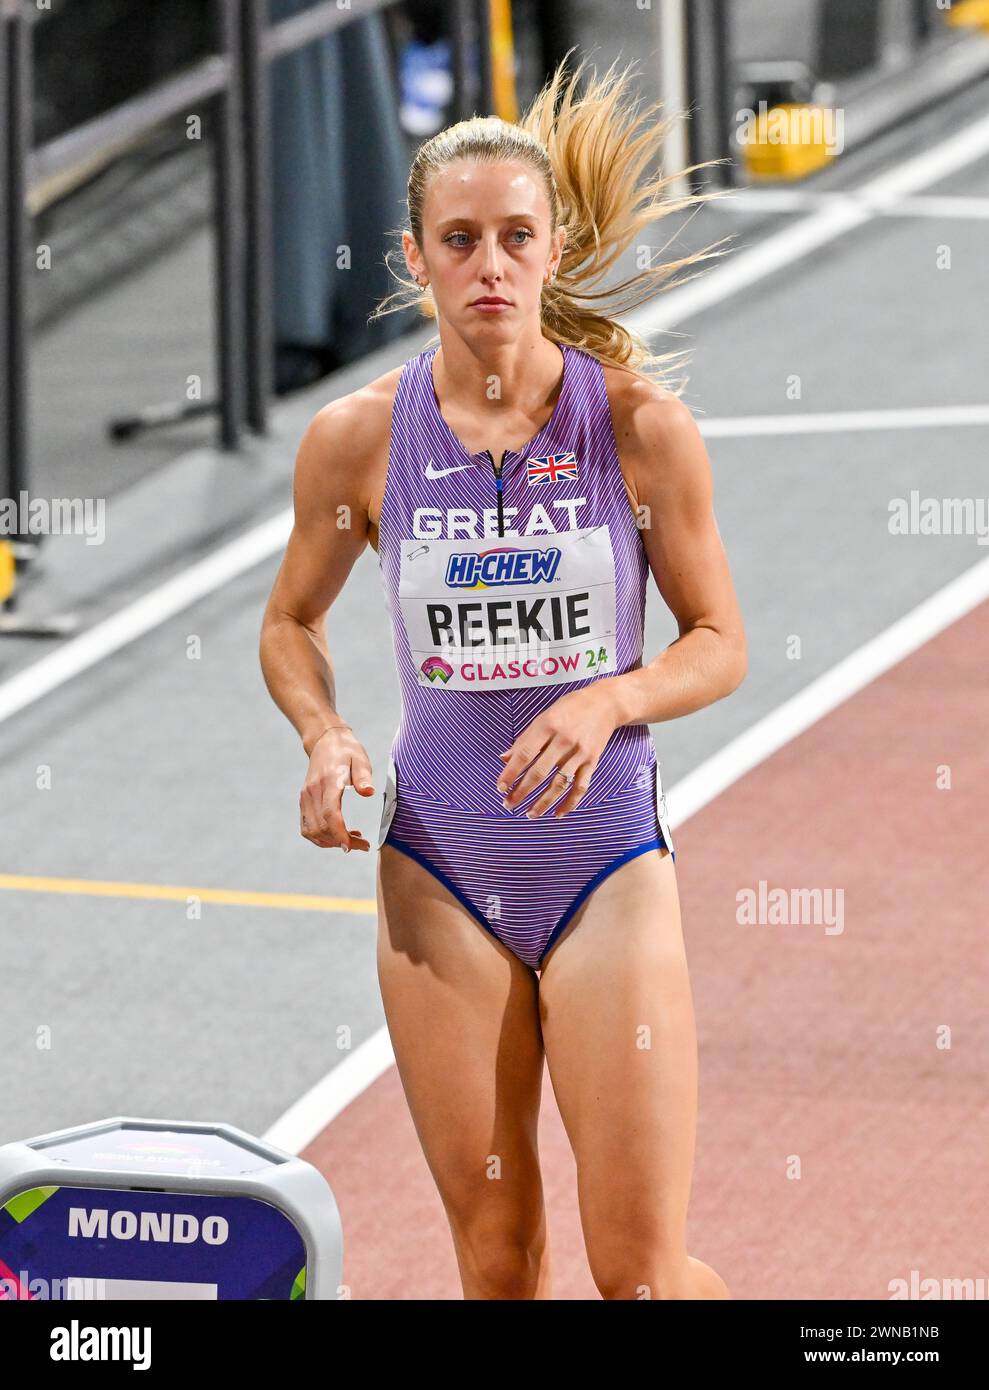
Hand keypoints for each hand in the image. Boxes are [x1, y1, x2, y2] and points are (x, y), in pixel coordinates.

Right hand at [300, 727, 373, 850]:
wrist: (325, 741)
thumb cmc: (347, 751)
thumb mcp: (360, 759)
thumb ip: (363, 776)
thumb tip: (369, 792)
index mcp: (328, 782)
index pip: (329, 813)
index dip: (339, 833)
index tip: (351, 846)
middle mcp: (312, 791)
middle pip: (321, 827)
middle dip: (340, 841)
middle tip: (362, 844)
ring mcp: (305, 797)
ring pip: (311, 831)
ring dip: (330, 842)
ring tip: (351, 840)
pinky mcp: (303, 801)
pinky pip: (307, 827)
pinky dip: (321, 837)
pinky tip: (338, 835)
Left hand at [496, 684, 618, 818]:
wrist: (605, 703)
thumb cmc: (570, 708)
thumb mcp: (543, 717)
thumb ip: (524, 739)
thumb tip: (504, 759)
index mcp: (547, 726)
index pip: (524, 755)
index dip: (510, 773)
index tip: (500, 787)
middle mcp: (563, 740)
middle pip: (539, 773)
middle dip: (521, 791)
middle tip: (509, 804)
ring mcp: (579, 753)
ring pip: (559, 784)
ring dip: (543, 802)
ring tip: (530, 814)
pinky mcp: (592, 761)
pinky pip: (580, 787)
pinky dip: (569, 803)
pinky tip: (558, 813)